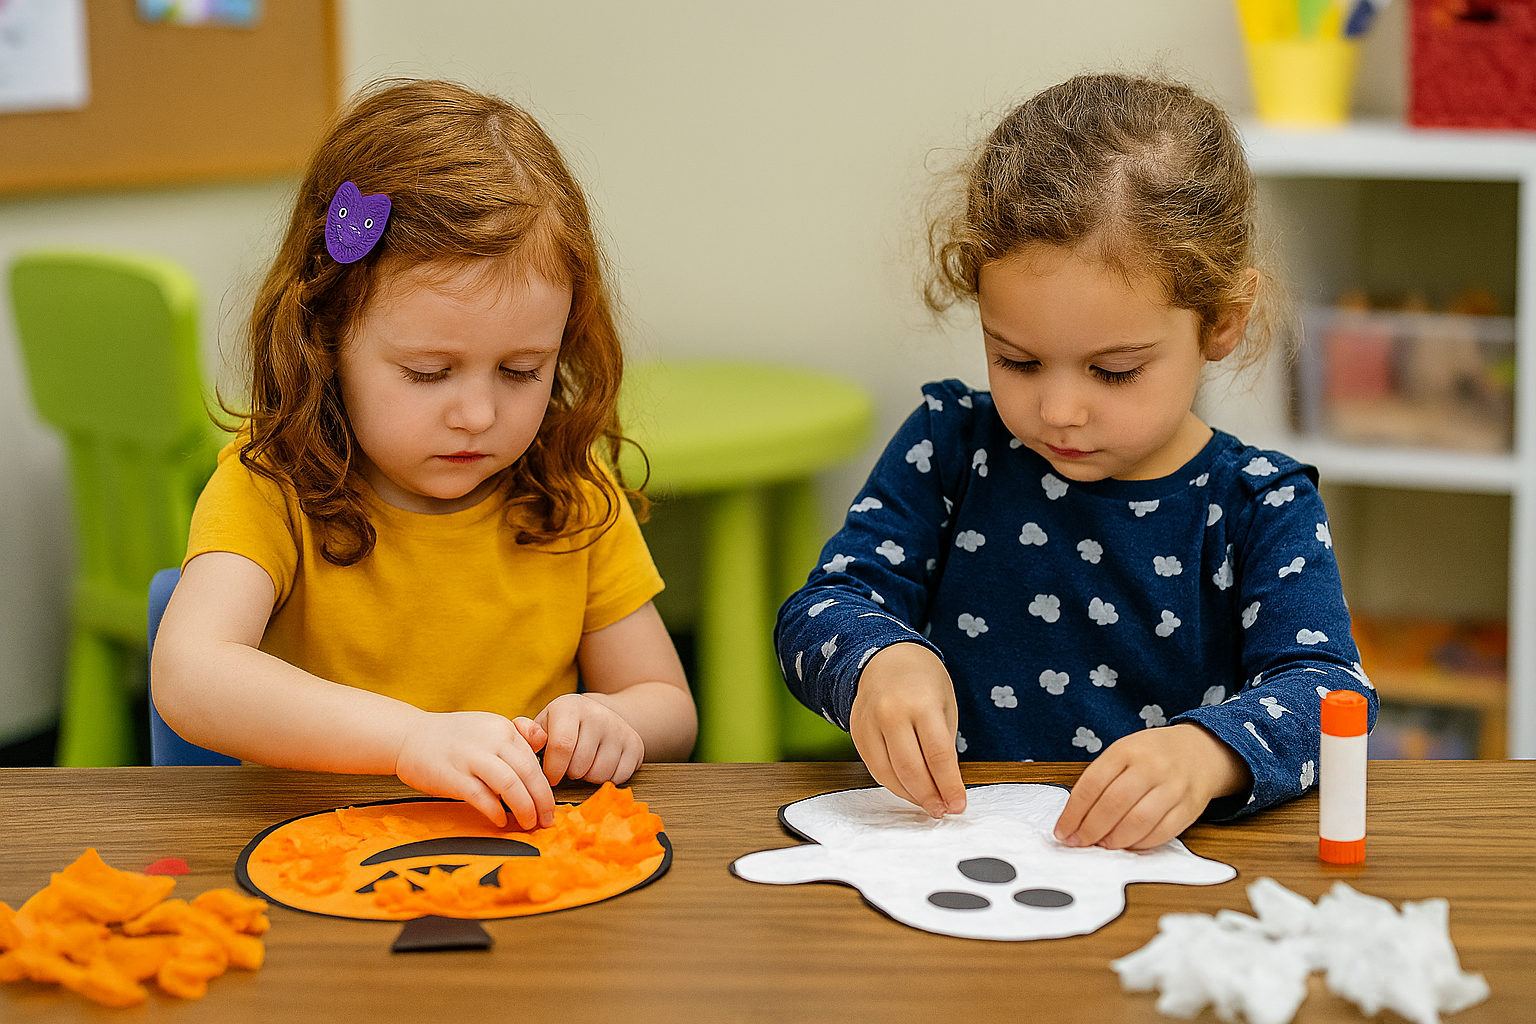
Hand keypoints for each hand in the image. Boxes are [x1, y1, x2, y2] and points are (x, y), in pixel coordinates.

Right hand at [394, 711, 553, 829]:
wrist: (408, 736)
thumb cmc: (452, 737)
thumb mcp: (488, 727)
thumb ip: (516, 736)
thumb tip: (543, 743)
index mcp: (502, 728)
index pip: (533, 760)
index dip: (545, 786)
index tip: (549, 805)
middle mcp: (491, 739)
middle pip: (528, 773)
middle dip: (542, 800)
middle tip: (548, 820)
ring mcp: (470, 757)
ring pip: (510, 785)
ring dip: (524, 808)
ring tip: (529, 824)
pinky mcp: (452, 775)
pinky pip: (482, 797)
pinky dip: (495, 811)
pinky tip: (501, 821)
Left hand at [534, 693, 645, 787]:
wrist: (602, 716)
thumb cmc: (563, 727)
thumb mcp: (543, 725)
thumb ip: (527, 734)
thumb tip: (531, 739)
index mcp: (570, 707)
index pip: (562, 746)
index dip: (552, 770)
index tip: (549, 776)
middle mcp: (598, 714)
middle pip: (579, 766)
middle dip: (569, 774)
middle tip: (569, 766)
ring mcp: (620, 729)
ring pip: (599, 774)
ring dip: (587, 777)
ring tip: (584, 765)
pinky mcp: (635, 745)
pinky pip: (617, 778)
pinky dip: (606, 779)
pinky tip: (600, 765)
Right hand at [848, 643, 966, 818]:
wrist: (886, 658)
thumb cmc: (923, 682)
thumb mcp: (945, 706)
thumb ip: (944, 745)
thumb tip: (946, 787)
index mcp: (922, 703)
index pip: (938, 755)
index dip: (949, 786)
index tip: (959, 805)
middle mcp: (892, 713)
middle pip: (911, 769)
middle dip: (929, 797)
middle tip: (943, 810)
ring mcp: (869, 723)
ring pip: (889, 774)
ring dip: (911, 796)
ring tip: (929, 804)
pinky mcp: (856, 733)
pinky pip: (874, 768)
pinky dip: (893, 784)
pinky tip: (909, 789)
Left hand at [1053, 723, 1250, 850]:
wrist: (1200, 750)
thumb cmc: (1152, 755)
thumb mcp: (1123, 753)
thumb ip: (1101, 780)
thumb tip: (1075, 819)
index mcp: (1126, 750)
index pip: (1092, 784)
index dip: (1073, 813)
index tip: (1062, 831)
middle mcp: (1150, 767)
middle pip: (1113, 804)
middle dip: (1090, 829)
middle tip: (1079, 843)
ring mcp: (1173, 787)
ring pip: (1138, 821)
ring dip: (1115, 840)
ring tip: (1102, 845)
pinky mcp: (1190, 807)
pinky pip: (1162, 832)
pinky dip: (1140, 843)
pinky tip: (1128, 845)